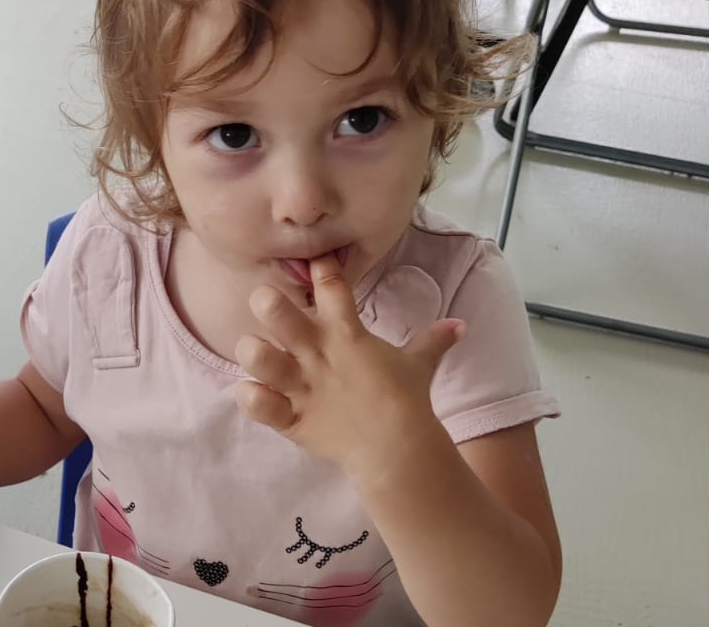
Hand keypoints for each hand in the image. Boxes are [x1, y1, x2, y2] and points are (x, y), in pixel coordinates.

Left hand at [232, 254, 464, 475]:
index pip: (332, 289)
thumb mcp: (420, 365)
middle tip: (264, 298)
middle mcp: (318, 356)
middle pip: (281, 315)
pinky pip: (259, 405)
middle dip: (268, 302)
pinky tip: (248, 390)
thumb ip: (434, 340)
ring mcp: (301, 388)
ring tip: (252, 348)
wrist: (399, 451)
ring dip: (253, 351)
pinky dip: (250, 397)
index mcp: (348, 336)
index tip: (314, 258)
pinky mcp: (291, 420)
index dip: (321, 269)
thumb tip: (460, 325)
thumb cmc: (408, 402)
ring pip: (261, 358)